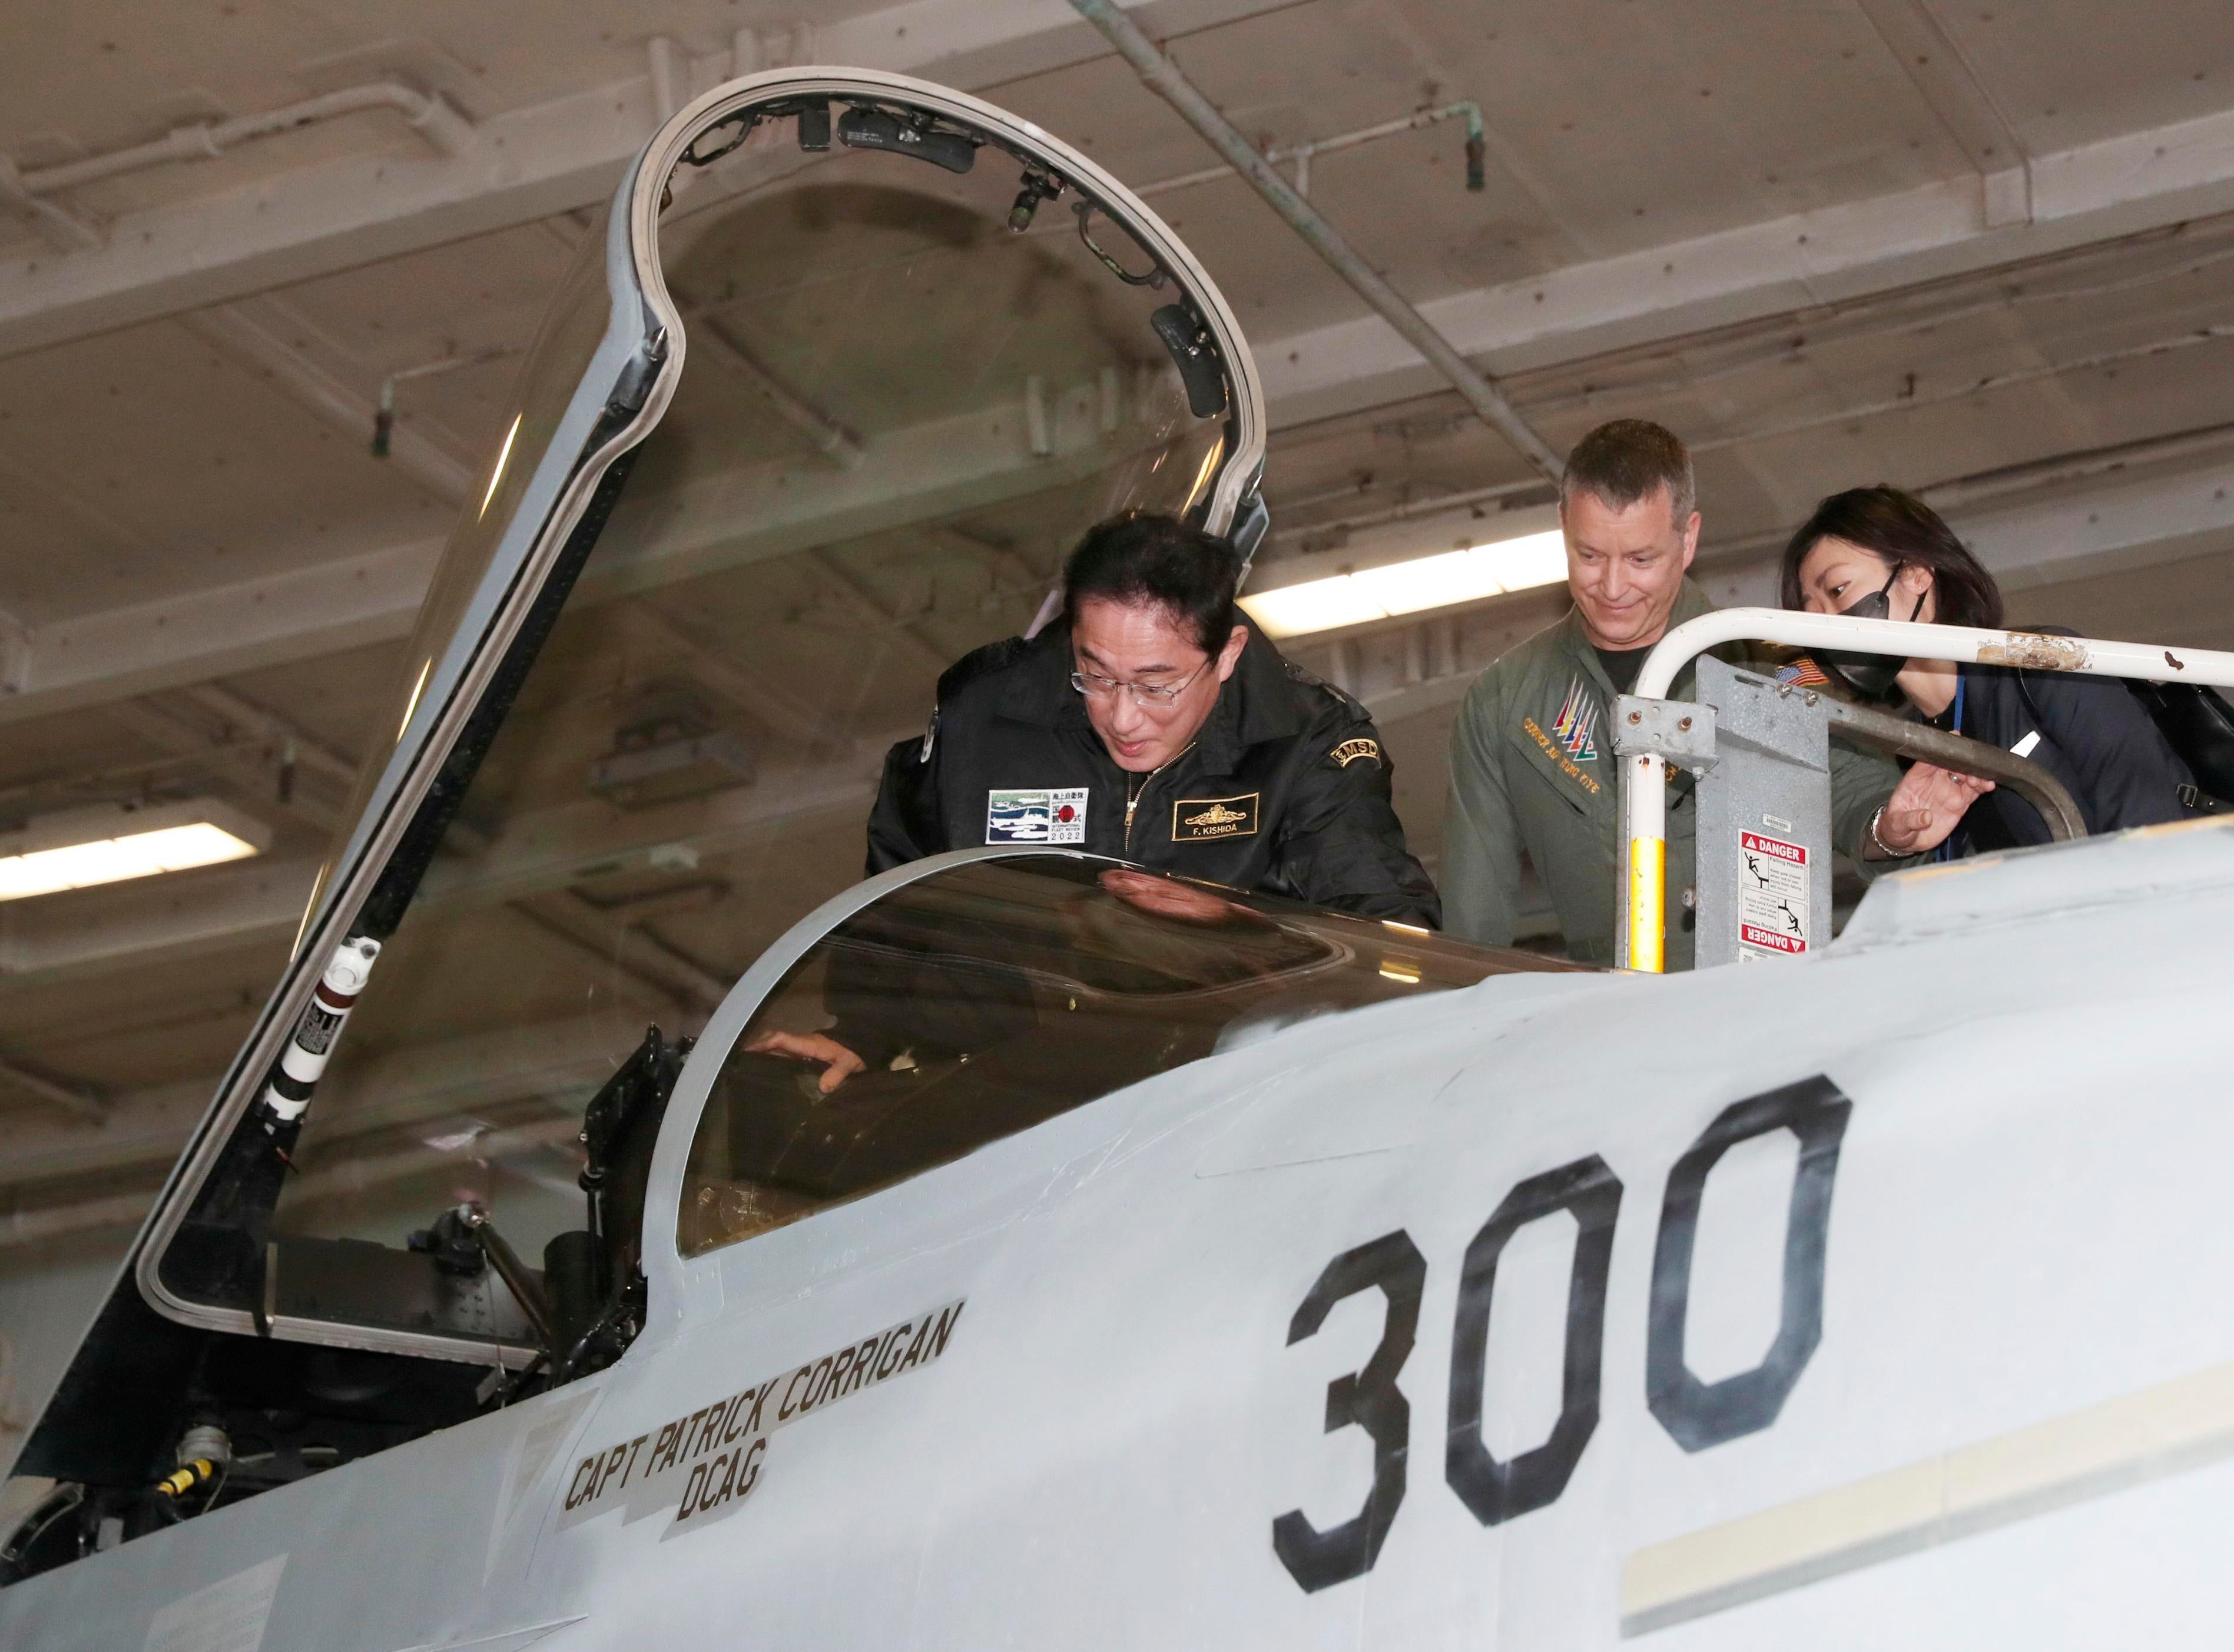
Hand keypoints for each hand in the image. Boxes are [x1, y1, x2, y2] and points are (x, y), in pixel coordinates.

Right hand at [743, 1030, 864, 1093]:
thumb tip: (823, 1087)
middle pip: (776, 1041)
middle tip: (741, 1061)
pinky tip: (767, 1070)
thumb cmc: (855, 1053)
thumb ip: (837, 1074)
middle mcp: (804, 1044)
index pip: (783, 1039)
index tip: (749, 1051)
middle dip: (759, 1047)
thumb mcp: (849, 1063)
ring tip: (748, 1067)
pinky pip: (786, 1054)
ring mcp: (804, 1048)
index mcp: (810, 1043)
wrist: (863, 1046)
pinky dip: (774, 1058)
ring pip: (779, 1047)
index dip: (765, 1043)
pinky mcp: (807, 1054)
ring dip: (764, 1053)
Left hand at [1869, 762, 1993, 857]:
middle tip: (1972, 771)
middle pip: (1952, 764)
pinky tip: (1988, 786)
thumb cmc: (1897, 827)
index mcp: (1916, 778)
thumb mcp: (1897, 824)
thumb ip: (1910, 820)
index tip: (1954, 741)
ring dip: (1976, 774)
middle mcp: (1935, 780)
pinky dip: (1982, 786)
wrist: (1907, 841)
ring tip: (1982, 781)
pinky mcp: (1959, 802)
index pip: (1929, 758)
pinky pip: (1973, 791)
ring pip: (1966, 775)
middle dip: (1964, 763)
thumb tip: (1926, 817)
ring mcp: (1948, 790)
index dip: (1942, 750)